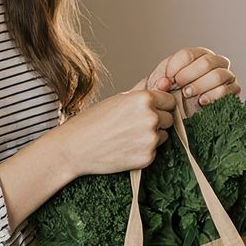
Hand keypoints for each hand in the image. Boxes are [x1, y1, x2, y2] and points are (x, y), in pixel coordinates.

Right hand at [56, 87, 177, 174]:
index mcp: (144, 99)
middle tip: (135, 126)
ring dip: (152, 136)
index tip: (153, 110)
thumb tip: (163, 88)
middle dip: (158, 121)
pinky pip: (155, 151)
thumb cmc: (93, 121)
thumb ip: (142, 96)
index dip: (162, 106)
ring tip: (128, 137)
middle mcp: (151, 117)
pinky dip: (144, 151)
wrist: (75, 148)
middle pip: (169, 119)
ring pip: (163, 135)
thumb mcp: (118, 99)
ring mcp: (150, 139)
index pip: (170, 101)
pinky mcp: (147, 157)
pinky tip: (126, 148)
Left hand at [138, 47, 238, 114]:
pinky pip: (228, 90)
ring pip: (218, 75)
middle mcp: (216, 62)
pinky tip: (202, 101)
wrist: (183, 109)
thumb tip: (164, 83)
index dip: (176, 67)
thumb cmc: (173, 93)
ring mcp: (227, 76)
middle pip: (206, 62)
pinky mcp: (233, 91)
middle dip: (189, 75)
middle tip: (178, 86)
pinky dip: (214, 96)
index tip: (168, 79)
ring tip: (187, 94)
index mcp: (198, 55)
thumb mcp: (163, 83)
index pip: (188, 55)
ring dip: (201, 85)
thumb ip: (161, 80)